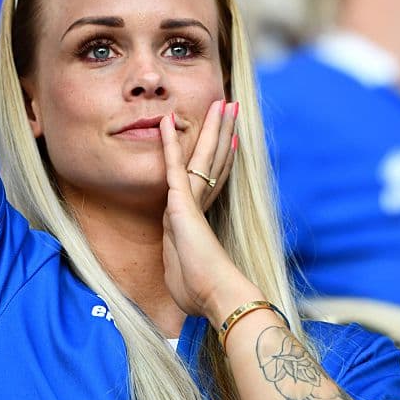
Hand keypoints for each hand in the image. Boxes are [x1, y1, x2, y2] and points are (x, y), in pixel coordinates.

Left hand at [159, 100, 256, 319]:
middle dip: (224, 132)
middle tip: (232, 108)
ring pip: (202, 155)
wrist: (217, 296)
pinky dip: (169, 142)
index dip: (224, 158)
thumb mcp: (185, 275)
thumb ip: (183, 265)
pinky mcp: (182, 203)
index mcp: (201, 219)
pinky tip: (167, 121)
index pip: (214, 180)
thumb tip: (185, 275)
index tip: (233, 140)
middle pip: (215, 159)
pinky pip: (173, 165)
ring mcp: (193, 201)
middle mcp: (201, 204)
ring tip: (220, 102)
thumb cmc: (200, 294)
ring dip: (211, 127)